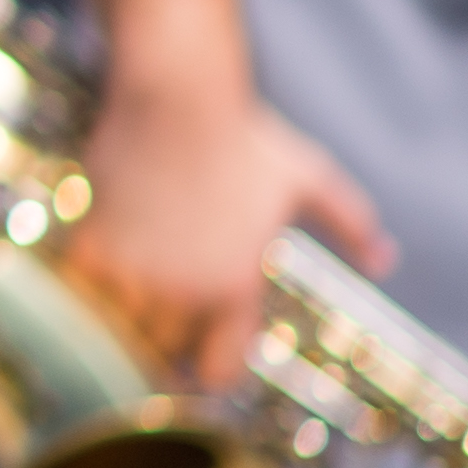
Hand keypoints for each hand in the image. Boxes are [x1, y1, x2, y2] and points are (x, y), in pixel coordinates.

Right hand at [68, 69, 383, 393]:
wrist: (176, 94)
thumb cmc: (244, 135)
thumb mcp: (308, 177)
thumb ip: (350, 224)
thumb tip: (385, 261)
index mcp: (236, 284)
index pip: (218, 371)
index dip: (211, 373)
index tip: (202, 363)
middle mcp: (184, 285)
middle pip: (164, 351)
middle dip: (165, 343)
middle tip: (162, 330)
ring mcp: (135, 265)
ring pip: (120, 326)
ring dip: (123, 318)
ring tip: (127, 303)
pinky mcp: (94, 239)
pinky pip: (82, 291)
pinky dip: (86, 287)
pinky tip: (95, 271)